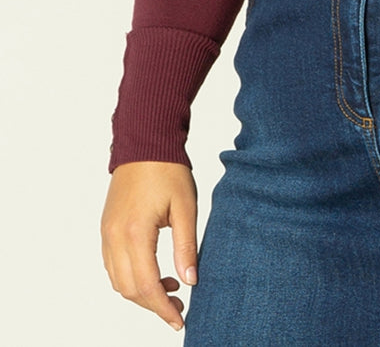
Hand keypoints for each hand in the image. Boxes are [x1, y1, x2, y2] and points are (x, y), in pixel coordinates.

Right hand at [101, 161, 197, 330]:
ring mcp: (107, 234)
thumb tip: (190, 280)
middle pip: (129, 289)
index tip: (179, 320)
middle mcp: (115, 237)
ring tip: (171, 287)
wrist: (145, 143)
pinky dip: (131, 277)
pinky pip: (113, 266)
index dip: (163, 308)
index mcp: (135, 232)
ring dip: (141, 292)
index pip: (146, 285)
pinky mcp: (107, 229)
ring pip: (118, 281)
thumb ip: (186, 246)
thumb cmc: (168, 170)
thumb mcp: (186, 207)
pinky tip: (154, 271)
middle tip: (180, 307)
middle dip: (154, 304)